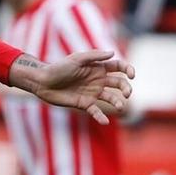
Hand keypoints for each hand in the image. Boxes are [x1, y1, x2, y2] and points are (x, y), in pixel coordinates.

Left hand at [15, 48, 134, 124]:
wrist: (43, 82)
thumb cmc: (59, 68)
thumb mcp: (76, 59)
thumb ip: (94, 56)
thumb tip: (113, 53)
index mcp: (98, 67)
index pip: (118, 67)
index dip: (128, 70)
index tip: (132, 75)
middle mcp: (98, 80)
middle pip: (119, 83)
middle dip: (126, 88)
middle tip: (127, 93)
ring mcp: (93, 92)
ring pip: (111, 98)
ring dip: (118, 102)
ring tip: (120, 106)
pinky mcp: (85, 104)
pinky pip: (96, 111)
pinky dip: (101, 117)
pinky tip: (106, 122)